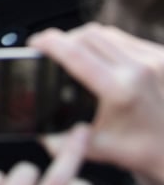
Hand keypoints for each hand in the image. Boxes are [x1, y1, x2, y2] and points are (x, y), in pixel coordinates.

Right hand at [30, 23, 163, 184]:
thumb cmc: (145, 151)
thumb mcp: (98, 149)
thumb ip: (63, 143)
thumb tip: (39, 132)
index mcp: (120, 90)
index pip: (75, 53)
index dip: (49, 43)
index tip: (34, 43)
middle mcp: (138, 69)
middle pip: (86, 35)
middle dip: (62, 39)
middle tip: (49, 50)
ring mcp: (152, 59)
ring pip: (103, 32)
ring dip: (82, 38)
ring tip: (71, 52)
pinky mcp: (160, 55)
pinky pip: (121, 37)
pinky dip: (103, 42)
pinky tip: (96, 55)